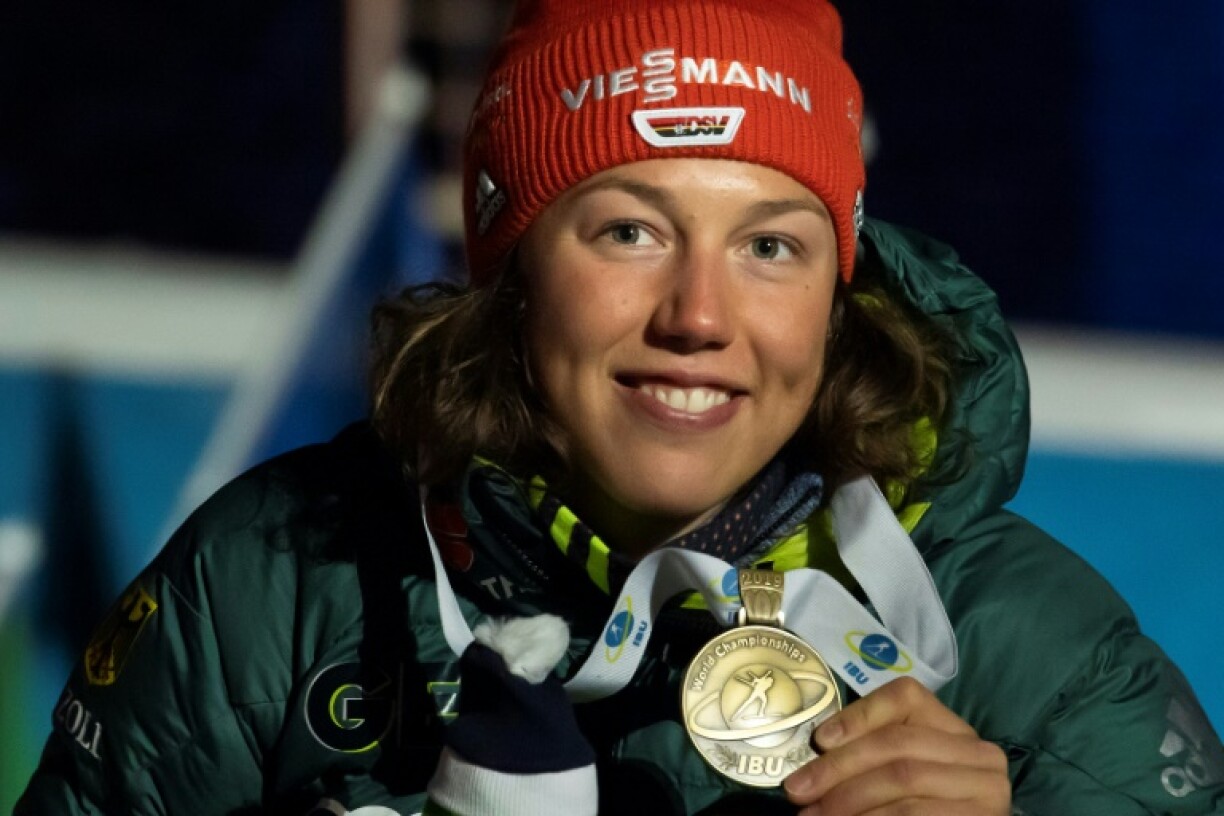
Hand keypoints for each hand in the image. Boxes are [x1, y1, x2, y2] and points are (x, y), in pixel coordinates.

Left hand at [783, 677, 1010, 814]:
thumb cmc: (925, 806)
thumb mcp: (900, 773)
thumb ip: (871, 756)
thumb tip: (814, 763)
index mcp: (955, 728)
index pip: (906, 697)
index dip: (859, 714)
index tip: (819, 739)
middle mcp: (980, 753)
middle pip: (896, 743)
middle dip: (839, 767)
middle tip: (797, 790)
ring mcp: (986, 789)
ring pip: (902, 779)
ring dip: (848, 799)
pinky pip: (914, 814)